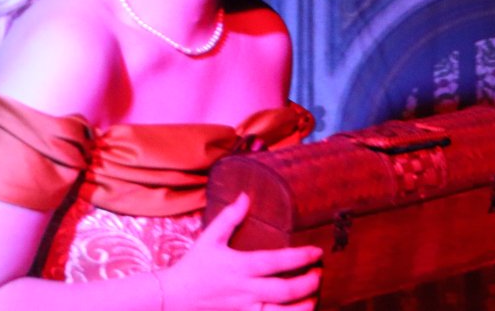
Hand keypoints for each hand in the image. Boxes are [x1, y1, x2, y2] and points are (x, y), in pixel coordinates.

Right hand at [159, 193, 322, 310]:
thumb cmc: (195, 265)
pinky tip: (299, 310)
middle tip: (319, 274)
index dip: (299, 257)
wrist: (176, 297)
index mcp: (238, 266)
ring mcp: (245, 308)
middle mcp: (244, 289)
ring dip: (303, 306)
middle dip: (307, 283)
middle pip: (284, 291)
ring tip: (314, 296)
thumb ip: (230, 217)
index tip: (317, 251)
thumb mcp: (209, 237)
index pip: (274, 262)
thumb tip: (247, 196)